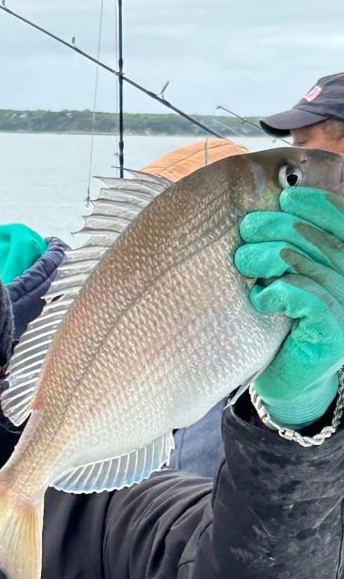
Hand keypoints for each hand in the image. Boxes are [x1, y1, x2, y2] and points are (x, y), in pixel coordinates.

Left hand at [235, 187, 343, 426]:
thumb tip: (267, 213)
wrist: (287, 383)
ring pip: (312, 267)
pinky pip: (309, 298)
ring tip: (243, 260)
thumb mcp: (289, 281)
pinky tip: (259, 298)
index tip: (287, 195)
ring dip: (272, 257)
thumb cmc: (282, 327)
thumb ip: (292, 251)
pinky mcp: (334, 334)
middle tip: (248, 228)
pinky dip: (279, 292)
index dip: (320, 204)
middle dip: (282, 227)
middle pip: (323, 242)